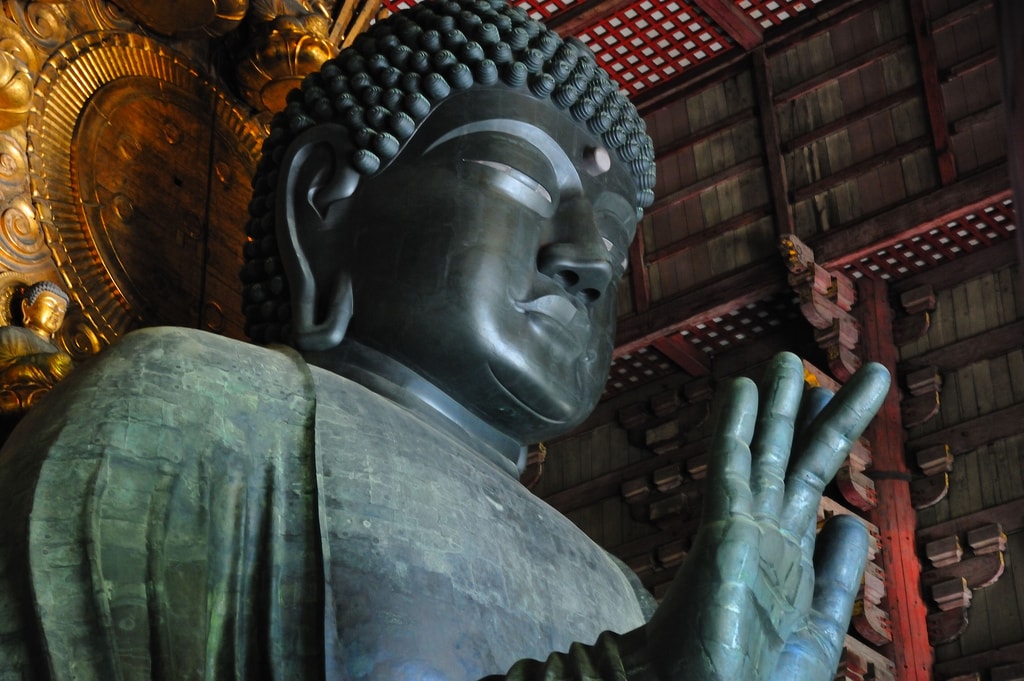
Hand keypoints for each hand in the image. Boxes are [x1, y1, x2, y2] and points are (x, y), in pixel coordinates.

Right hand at [644, 353, 888, 680]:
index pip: (812, 484)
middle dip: (812, 411)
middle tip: (820, 366)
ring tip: (788, 360)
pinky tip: (741, 388)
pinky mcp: (723, 527)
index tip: (836, 403)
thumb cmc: (757, 680)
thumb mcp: (819, 632)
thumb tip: (851, 527)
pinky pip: (730, 465)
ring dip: (779, 404)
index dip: (828, 439)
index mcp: (791, 558)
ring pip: (768, 451)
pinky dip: (736, 425)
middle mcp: (768, 534)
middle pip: (796, 458)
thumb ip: (837, 580)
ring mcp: (745, 527)